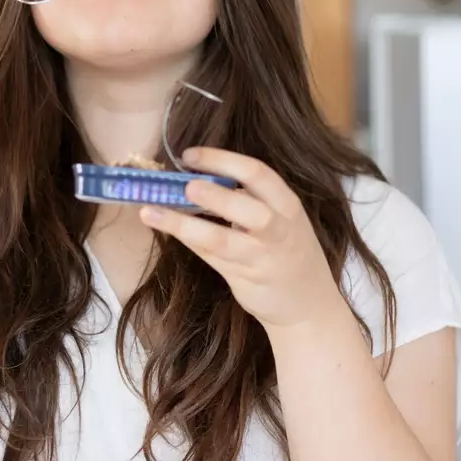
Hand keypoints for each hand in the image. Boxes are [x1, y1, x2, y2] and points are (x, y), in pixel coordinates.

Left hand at [138, 147, 343, 332]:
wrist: (310, 305)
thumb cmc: (289, 252)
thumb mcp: (281, 219)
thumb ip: (247, 201)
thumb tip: (197, 176)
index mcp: (287, 204)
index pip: (258, 174)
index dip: (222, 160)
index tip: (189, 155)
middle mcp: (277, 230)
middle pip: (246, 209)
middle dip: (214, 194)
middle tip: (184, 183)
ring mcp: (261, 258)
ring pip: (220, 239)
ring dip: (183, 225)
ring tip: (151, 211)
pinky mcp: (245, 280)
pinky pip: (210, 256)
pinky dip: (187, 240)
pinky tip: (166, 228)